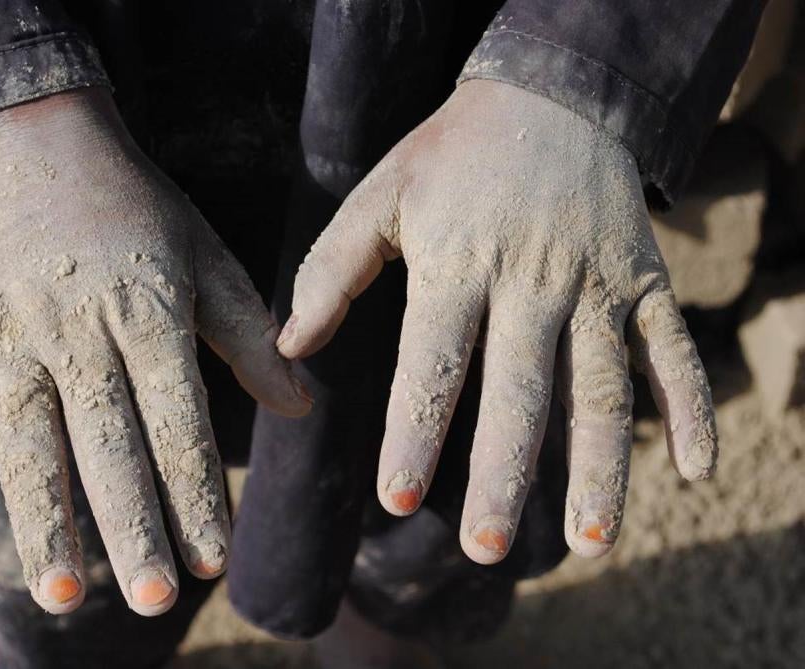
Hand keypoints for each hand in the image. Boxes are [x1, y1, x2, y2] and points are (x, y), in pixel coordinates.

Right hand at [0, 89, 310, 614]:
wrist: (36, 136)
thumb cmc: (137, 208)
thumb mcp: (206, 258)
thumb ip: (250, 336)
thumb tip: (303, 407)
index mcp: (146, 311)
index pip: (177, 419)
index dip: (196, 490)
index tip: (213, 559)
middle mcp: (76, 327)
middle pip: (105, 441)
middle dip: (131, 524)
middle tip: (152, 599)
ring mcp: (6, 329)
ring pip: (22, 438)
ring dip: (41, 517)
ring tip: (61, 592)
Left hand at [277, 79, 715, 563]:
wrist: (551, 95)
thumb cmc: (452, 156)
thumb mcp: (381, 195)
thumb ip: (332, 269)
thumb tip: (288, 347)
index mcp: (460, 262)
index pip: (434, 362)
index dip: (415, 432)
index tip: (397, 501)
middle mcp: (533, 279)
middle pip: (521, 391)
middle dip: (504, 475)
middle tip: (486, 549)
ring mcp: (598, 282)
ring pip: (603, 386)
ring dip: (602, 467)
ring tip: (592, 542)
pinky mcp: (645, 281)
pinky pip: (674, 348)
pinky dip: (693, 407)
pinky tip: (696, 471)